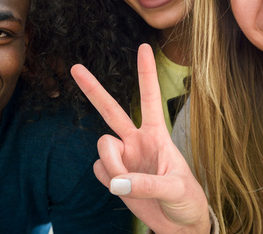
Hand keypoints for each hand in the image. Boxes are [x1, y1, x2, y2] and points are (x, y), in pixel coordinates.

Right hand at [71, 43, 209, 232]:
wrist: (179, 226)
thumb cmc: (186, 200)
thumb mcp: (176, 189)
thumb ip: (147, 184)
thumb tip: (117, 183)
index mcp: (158, 134)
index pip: (151, 97)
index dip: (146, 73)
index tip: (143, 46)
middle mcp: (137, 140)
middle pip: (111, 110)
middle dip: (93, 89)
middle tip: (75, 67)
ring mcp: (123, 157)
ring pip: (102, 148)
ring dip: (113, 166)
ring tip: (131, 182)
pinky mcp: (113, 175)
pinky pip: (98, 171)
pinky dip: (109, 180)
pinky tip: (123, 188)